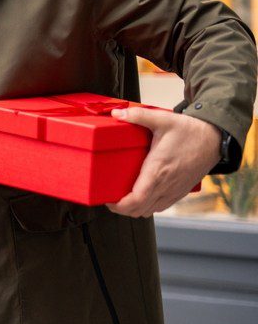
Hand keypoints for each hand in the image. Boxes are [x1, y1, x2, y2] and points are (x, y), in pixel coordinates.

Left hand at [106, 106, 220, 216]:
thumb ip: (138, 116)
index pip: (137, 199)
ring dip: (135, 209)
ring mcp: (174, 190)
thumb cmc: (190, 131)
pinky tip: (140, 197)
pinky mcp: (180, 191)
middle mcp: (166, 184)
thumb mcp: (162, 119)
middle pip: (140, 209)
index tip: (108, 200)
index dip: (120, 205)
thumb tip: (117, 113)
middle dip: (122, 209)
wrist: (215, 139)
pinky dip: (148, 206)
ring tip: (122, 198)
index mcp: (158, 169)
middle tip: (109, 197)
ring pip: (150, 210)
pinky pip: (161, 206)